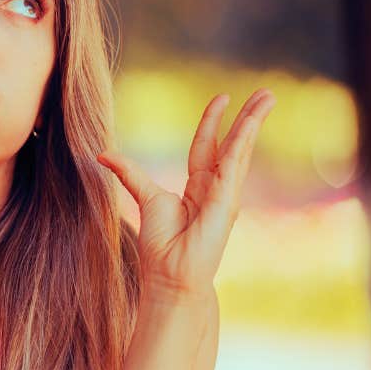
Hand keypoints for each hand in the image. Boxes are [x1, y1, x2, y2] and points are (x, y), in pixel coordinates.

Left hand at [98, 89, 275, 298]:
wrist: (171, 276)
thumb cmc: (161, 245)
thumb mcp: (145, 198)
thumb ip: (129, 174)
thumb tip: (103, 154)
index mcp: (199, 187)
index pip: (208, 147)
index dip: (213, 123)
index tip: (222, 99)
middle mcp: (217, 188)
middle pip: (234, 145)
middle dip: (248, 118)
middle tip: (266, 94)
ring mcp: (226, 195)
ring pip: (240, 150)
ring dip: (253, 124)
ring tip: (267, 98)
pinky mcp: (227, 203)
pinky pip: (233, 167)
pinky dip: (240, 144)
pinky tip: (247, 125)